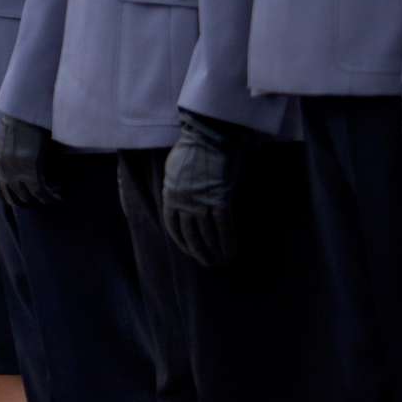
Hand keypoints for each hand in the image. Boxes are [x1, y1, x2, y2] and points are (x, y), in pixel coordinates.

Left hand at [0, 114, 62, 210]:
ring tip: (51, 198)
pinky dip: (50, 197)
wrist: (23, 114)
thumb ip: (8, 162)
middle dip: (29, 204)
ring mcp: (16, 171)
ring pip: (28, 197)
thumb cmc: (18, 127)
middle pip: (14, 199)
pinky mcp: (30, 168)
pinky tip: (59, 197)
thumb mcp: (5, 147)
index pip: (0, 194)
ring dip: (41, 201)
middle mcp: (3, 171)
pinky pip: (40, 191)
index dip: (13, 201)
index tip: (26, 201)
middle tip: (41, 202)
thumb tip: (18, 174)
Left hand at [159, 111, 238, 266]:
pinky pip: (224, 227)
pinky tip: (232, 252)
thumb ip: (178, 189)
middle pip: (190, 235)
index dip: (181, 241)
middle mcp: (183, 203)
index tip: (188, 251)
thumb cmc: (193, 151)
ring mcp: (201, 203)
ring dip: (214, 251)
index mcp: (170, 196)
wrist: (208, 138)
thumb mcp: (175, 172)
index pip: (173, 226)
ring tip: (220, 262)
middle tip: (207, 263)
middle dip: (198, 252)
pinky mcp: (219, 201)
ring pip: (207, 235)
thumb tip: (182, 200)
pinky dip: (228, 242)